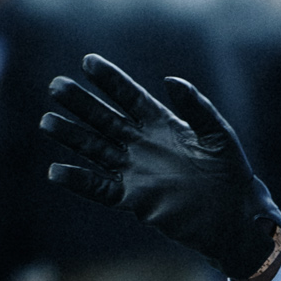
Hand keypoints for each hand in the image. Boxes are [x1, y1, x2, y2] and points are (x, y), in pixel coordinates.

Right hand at [41, 56, 280, 280]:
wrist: (234, 218)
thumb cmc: (232, 174)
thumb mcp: (218, 135)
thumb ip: (197, 107)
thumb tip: (170, 80)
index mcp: (163, 124)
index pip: (130, 96)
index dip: (110, 80)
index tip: (88, 62)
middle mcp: (144, 145)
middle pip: (105, 119)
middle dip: (81, 103)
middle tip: (56, 86)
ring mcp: (137, 171)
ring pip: (97, 150)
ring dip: (72, 137)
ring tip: (47, 121)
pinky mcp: (135, 199)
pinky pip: (101, 188)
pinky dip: (80, 181)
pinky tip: (56, 171)